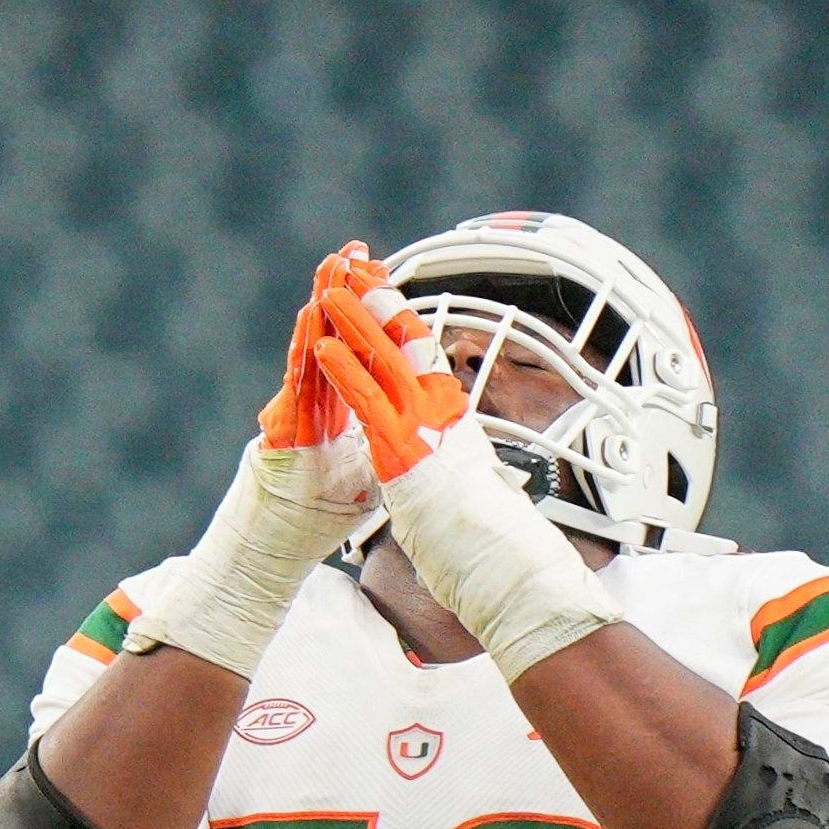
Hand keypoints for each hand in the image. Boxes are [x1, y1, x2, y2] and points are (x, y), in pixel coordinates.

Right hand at [119, 251, 386, 679]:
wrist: (268, 554)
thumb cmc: (312, 520)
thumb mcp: (362, 471)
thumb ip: (374, 440)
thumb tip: (401, 425)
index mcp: (335, 410)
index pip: (353, 351)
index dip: (368, 313)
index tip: (381, 273)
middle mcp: (311, 406)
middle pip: (330, 339)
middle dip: (343, 293)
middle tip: (354, 248)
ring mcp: (292, 417)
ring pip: (310, 352)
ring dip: (322, 307)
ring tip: (330, 268)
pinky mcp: (280, 435)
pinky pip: (296, 388)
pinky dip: (306, 354)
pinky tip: (314, 321)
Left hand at [304, 264, 619, 679]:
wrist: (506, 564)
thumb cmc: (486, 535)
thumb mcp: (462, 479)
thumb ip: (446, 452)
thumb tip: (446, 449)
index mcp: (453, 414)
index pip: (423, 351)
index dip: (397, 313)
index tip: (379, 283)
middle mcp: (442, 411)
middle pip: (404, 339)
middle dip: (374, 299)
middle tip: (350, 264)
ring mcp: (424, 429)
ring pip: (382, 360)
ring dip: (352, 322)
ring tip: (327, 290)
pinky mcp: (405, 453)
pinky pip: (367, 403)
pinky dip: (344, 372)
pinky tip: (322, 348)